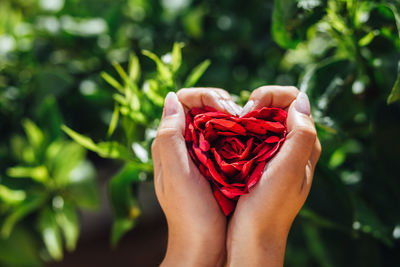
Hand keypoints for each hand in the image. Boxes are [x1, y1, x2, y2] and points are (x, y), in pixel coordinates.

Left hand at [152, 88, 240, 266]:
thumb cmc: (189, 213)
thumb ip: (169, 136)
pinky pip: (227, 138)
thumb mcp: (176, 174)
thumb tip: (171, 97)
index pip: (184, 100)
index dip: (206, 96)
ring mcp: (200, 154)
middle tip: (241, 117)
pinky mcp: (216, 165)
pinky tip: (251, 139)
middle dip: (223, 104)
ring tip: (248, 126)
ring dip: (233, 118)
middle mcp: (183, 144)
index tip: (227, 110)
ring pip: (216, 122)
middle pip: (202, 108)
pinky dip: (239, 133)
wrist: (205, 246)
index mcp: (169, 142)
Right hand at [227, 86, 320, 266]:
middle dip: (257, 102)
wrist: (253, 238)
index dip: (271, 94)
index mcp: (304, 144)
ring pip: (263, 120)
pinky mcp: (259, 163)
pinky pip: (252, 136)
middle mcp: (292, 146)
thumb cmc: (270, 207)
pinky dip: (240, 130)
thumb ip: (301, 133)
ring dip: (246, 116)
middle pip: (277, 107)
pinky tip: (228, 138)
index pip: (294, 99)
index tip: (250, 108)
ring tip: (231, 125)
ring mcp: (275, 155)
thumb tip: (300, 99)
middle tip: (238, 116)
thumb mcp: (288, 170)